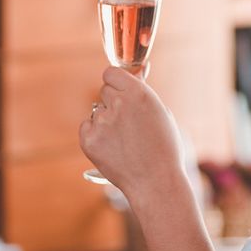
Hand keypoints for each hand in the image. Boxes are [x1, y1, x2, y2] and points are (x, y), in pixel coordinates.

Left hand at [79, 67, 184, 195]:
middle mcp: (118, 103)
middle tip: (128, 120)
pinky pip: (87, 127)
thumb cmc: (164, 146)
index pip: (111, 72)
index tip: (121, 90)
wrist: (156, 181)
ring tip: (124, 140)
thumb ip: (143, 91)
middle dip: (113, 101)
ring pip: (97, 111)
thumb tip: (139, 68)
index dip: (116, 82)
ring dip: (106, 120)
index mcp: (138, 93)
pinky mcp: (88, 140)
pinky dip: (95, 135)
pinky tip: (113, 147)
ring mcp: (102, 122)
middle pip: (104, 91)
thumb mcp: (161, 112)